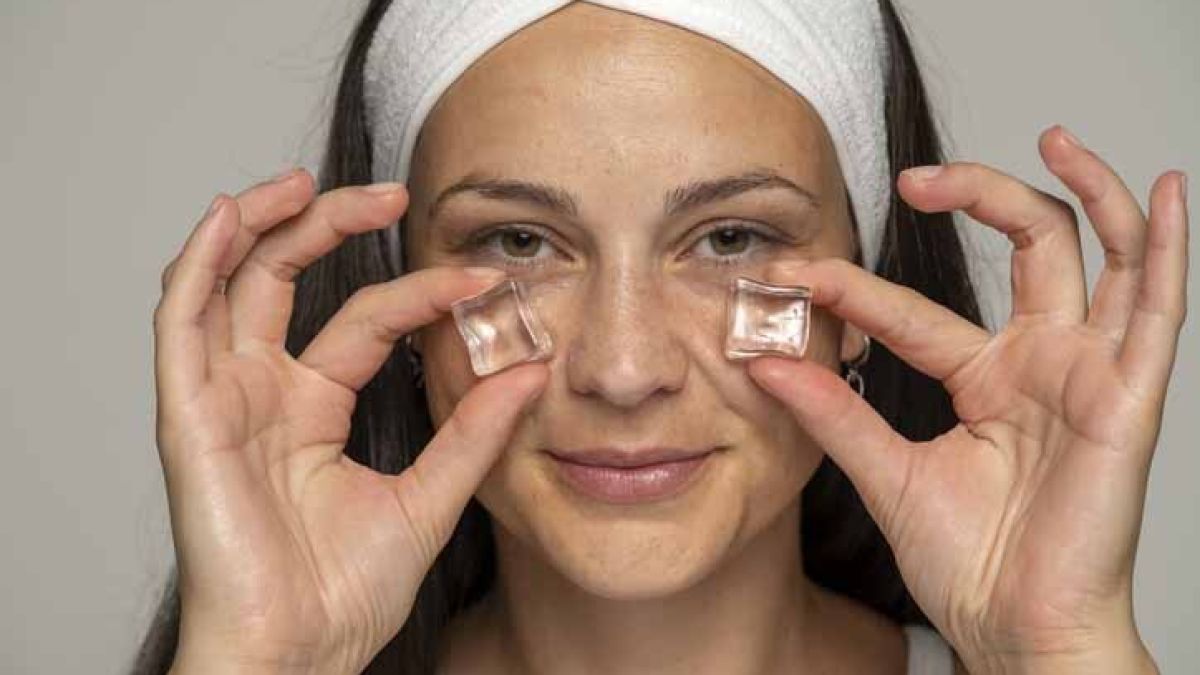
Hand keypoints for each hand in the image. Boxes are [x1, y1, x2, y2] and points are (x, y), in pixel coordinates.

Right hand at [154, 170, 547, 673]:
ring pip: (226, 285)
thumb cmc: (344, 594)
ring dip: (258, 224)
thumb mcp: (430, 496)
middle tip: (390, 195)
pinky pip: (179, 325)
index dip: (419, 292)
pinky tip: (230, 218)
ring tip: (306, 182)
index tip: (481, 280)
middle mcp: (264, 394)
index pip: (366, 321)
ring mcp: (223, 401)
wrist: (300, 655)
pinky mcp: (188, 419)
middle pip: (285, 281)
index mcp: (313, 409)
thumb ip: (475, 433)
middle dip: (329, 226)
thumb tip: (530, 369)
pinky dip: (198, 265)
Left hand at [748, 126, 1184, 673]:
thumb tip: (763, 359)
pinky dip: (1169, 245)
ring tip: (1048, 135)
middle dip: (976, 197)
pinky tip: (1166, 189)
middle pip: (1028, 247)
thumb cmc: (969, 562)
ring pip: (1103, 254)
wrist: (1015, 629)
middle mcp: (1042, 364)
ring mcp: (1089, 374)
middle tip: (914, 177)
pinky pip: (1158, 309)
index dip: (857, 290)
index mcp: (987, 380)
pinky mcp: (1130, 398)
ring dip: (1084, 188)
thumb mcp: (885, 471)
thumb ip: (832, 411)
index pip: (917, 312)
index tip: (797, 276)